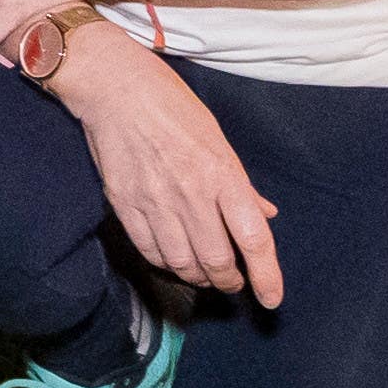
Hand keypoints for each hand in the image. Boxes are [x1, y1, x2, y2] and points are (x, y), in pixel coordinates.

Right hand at [57, 37, 281, 308]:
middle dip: (228, 281)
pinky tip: (173, 260)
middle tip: (232, 282)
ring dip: (198, 277)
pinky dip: (166, 264)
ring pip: (182, 263)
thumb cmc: (172, 106)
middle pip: (217, 261)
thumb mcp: (218, 140)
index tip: (271, 299)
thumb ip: (241, 185)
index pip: (254, 239)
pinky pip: (150, 251)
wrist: (116, 88)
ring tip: (204, 275)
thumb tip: (265, 215)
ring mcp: (155, 201)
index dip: (267, 276)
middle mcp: (192, 194)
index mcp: (223, 174)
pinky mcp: (125, 204)